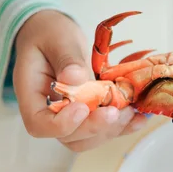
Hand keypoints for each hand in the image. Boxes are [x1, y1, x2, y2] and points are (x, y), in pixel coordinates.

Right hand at [13, 9, 145, 151]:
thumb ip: (66, 58)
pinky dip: (124, 126)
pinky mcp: (89, 114)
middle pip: (68, 136)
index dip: (62, 124)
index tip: (82, 107)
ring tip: (130, 111)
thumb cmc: (49, 33)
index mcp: (31, 93)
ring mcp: (70, 116)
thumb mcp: (57, 37)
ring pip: (88, 138)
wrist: (54, 34)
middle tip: (116, 111)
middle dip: (95, 128)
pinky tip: (140, 117)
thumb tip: (76, 78)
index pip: (39, 124)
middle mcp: (49, 111)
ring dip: (112, 130)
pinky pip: (104, 129)